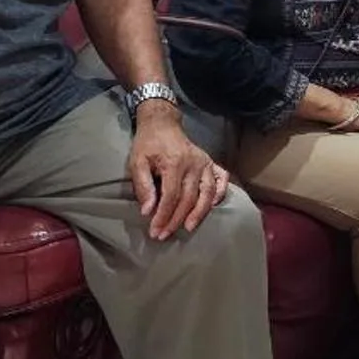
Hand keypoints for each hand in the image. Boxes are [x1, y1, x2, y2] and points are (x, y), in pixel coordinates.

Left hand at [129, 111, 230, 240]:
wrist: (162, 124)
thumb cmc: (148, 144)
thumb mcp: (137, 162)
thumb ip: (143, 186)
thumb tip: (147, 211)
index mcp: (175, 163)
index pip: (171, 197)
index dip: (163, 216)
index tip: (155, 231)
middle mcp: (194, 164)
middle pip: (188, 198)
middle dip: (176, 220)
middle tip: (165, 235)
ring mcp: (205, 163)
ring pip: (207, 193)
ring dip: (199, 213)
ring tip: (189, 227)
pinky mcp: (210, 162)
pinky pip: (221, 179)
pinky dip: (220, 193)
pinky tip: (213, 205)